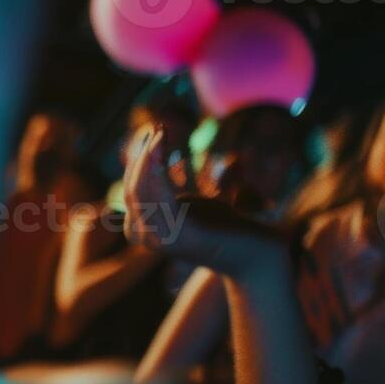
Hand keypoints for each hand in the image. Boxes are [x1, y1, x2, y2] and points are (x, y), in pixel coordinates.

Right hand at [123, 127, 285, 276]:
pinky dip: (156, 167)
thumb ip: (166, 194)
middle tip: (157, 129)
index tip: (154, 135)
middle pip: (132, 189)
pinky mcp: (178, 233)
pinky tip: (163, 147)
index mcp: (144, 230)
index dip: (138, 162)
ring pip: (140, 190)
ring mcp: (160, 238)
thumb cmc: (223, 228)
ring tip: (161, 131)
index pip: (132, 191)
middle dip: (141, 156)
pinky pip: (159, 195)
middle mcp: (145, 237)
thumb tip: (154, 166)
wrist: (253, 255)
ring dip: (148, 157)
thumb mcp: (189, 205)